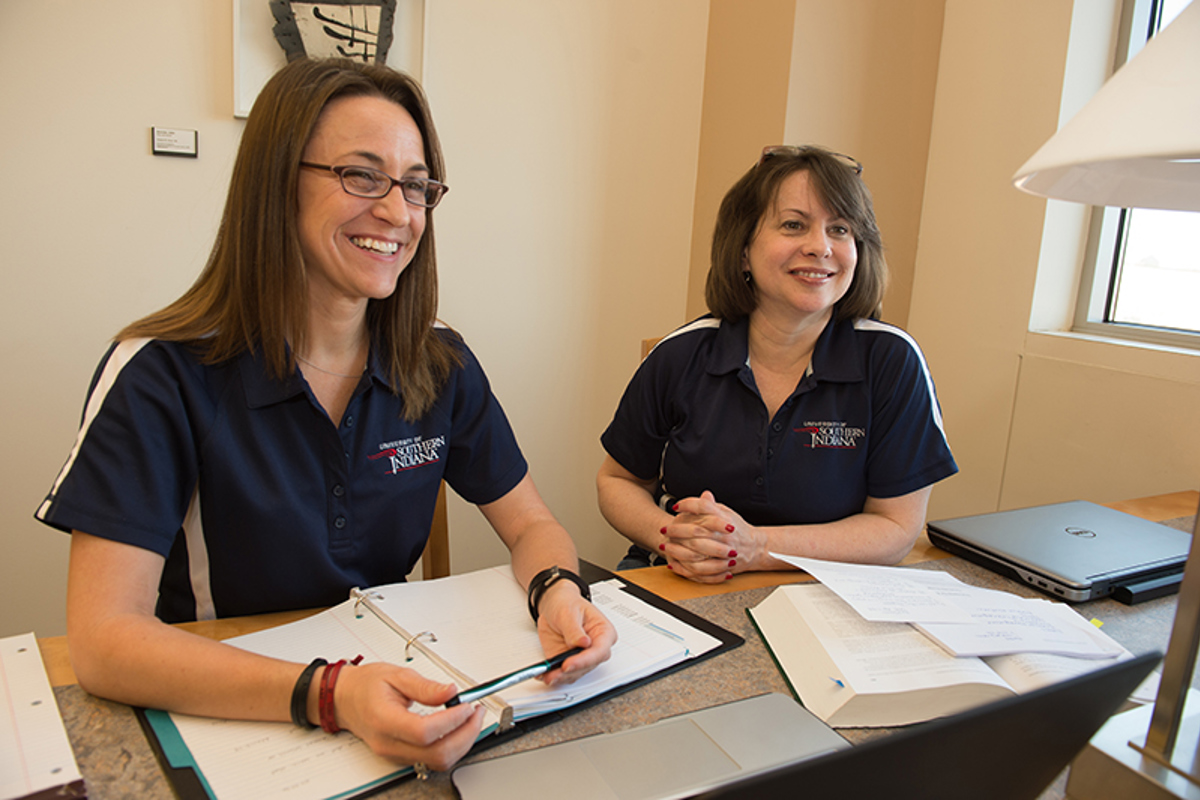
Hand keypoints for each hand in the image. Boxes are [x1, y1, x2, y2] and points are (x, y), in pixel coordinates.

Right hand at [333, 662, 484, 769]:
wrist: (344, 699)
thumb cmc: (365, 686)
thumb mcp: (396, 675)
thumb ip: (425, 687)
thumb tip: (450, 691)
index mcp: (385, 720)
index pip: (424, 732)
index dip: (452, 721)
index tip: (467, 706)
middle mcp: (389, 744)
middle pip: (436, 754)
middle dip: (465, 735)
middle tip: (476, 713)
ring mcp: (395, 754)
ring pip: (437, 762)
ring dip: (462, 743)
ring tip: (470, 719)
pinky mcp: (402, 756)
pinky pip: (432, 760)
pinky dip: (451, 747)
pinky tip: (457, 729)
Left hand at [534, 580, 616, 684]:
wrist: (554, 604)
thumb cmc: (567, 603)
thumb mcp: (568, 611)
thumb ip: (574, 629)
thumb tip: (583, 643)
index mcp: (604, 632)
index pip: (599, 651)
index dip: (584, 660)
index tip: (568, 664)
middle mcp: (595, 648)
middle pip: (588, 666)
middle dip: (570, 671)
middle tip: (555, 672)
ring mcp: (582, 657)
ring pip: (575, 673)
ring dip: (560, 677)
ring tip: (547, 674)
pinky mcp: (568, 662)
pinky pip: (563, 674)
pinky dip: (553, 675)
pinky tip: (543, 674)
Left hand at [660, 491, 762, 582]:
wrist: (755, 548)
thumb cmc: (739, 530)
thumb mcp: (728, 513)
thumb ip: (713, 505)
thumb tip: (704, 494)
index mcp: (724, 518)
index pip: (703, 506)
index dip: (688, 505)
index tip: (676, 507)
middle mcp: (723, 534)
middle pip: (696, 530)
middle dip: (676, 530)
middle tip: (665, 530)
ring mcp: (722, 550)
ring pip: (696, 550)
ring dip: (678, 549)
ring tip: (666, 547)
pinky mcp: (721, 565)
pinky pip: (700, 568)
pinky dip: (686, 567)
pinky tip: (675, 562)